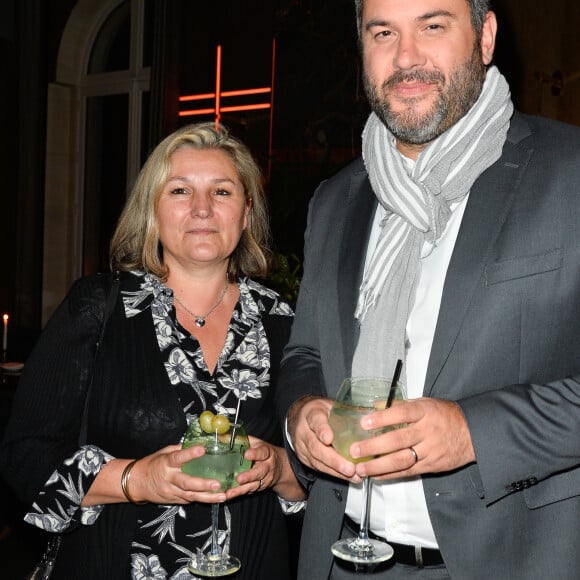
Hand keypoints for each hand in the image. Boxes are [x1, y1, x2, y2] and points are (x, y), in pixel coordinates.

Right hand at [129, 444, 227, 504]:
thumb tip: (197, 442)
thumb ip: (180, 449)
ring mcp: (171, 492)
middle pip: (186, 483)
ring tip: (222, 496)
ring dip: (208, 497)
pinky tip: (216, 499)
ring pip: (191, 496)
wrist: (136, 483)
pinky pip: (189, 500)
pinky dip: (203, 500)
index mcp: (166, 463)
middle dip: (203, 484)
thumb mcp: (164, 452)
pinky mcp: (174, 500)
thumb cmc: (152, 464)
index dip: (190, 454)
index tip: (202, 449)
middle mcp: (169, 478)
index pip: (178, 458)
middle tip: (217, 483)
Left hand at [226, 436, 306, 500]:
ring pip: (253, 485)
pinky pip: (249, 491)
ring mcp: (264, 479)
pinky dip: (239, 494)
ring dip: (241, 490)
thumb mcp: (255, 443)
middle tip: (239, 479)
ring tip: (230, 493)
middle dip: (249, 476)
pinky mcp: (259, 488)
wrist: (278, 467)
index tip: (246, 454)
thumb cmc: (262, 452)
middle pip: (259, 472)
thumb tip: (221, 436)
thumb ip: (240, 439)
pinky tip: (229, 496)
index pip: (262, 452)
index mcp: (267, 453)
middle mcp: (267, 467)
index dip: (255, 454)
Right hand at [287, 396, 359, 481]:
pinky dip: (335, 474)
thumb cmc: (322, 411)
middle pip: (315, 446)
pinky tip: (349, 477)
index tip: (329, 439)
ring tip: (353, 475)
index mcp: (311, 412)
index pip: (315, 420)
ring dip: (336, 470)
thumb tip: (374, 412)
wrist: (300, 418)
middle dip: (333, 459)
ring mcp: (302, 447)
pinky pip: (319, 468)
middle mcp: (303, 431)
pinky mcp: (305, 459)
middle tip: (349, 468)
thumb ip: (347, 409)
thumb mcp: (331, 404)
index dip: (322, 430)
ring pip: (317, 460)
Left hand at [351, 397, 475, 479]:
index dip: (382, 418)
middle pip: (398, 440)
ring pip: (402, 460)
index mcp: (424, 411)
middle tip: (355, 450)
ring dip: (379, 466)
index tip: (363, 422)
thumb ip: (400, 406)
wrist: (472, 433)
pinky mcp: (432, 466)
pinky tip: (376, 475)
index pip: (401, 413)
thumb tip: (375, 405)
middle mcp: (427, 431)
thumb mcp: (425, 403)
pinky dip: (391, 475)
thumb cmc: (444, 415)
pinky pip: (408, 472)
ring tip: (361, 468)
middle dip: (374, 447)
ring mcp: (430, 450)